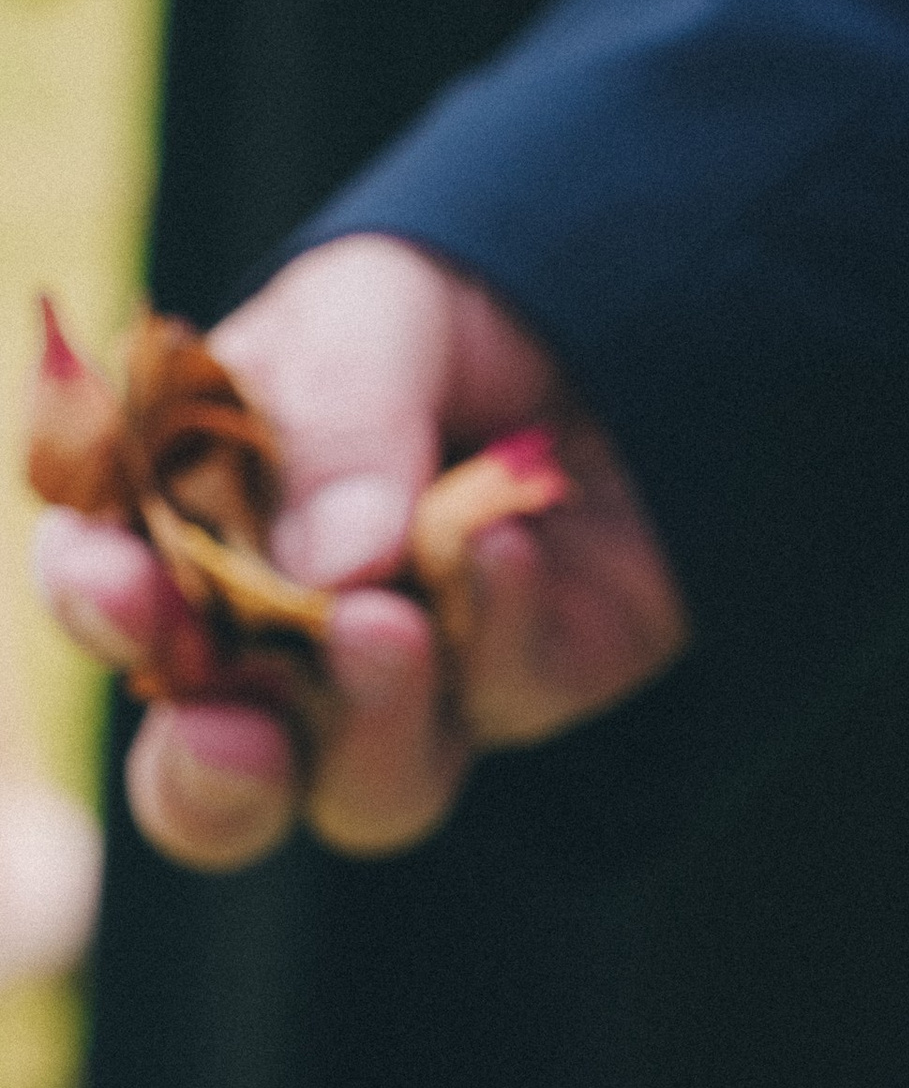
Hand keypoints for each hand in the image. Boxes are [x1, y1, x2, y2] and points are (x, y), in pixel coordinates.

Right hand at [35, 237, 689, 868]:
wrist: (627, 300)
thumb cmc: (449, 308)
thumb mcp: (372, 311)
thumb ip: (336, 419)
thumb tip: (334, 571)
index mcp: (189, 520)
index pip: (106, 585)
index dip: (101, 605)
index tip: (130, 597)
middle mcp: (280, 633)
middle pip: (209, 771)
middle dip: (209, 775)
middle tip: (235, 734)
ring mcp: (406, 680)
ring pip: (363, 787)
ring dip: (366, 723)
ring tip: (390, 627)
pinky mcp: (521, 686)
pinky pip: (498, 705)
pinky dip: (495, 633)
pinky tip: (508, 548)